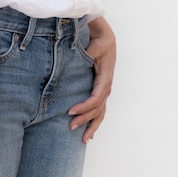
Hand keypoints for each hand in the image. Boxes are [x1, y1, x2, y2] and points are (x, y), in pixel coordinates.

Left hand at [69, 16, 115, 143]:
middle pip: (97, 108)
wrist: (105, 37)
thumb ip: (90, 52)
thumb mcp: (96, 45)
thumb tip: (84, 56)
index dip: (85, 106)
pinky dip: (95, 120)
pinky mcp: (100, 89)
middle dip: (85, 119)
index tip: (70, 111)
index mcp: (106, 77)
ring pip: (100, 112)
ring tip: (83, 139)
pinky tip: (90, 132)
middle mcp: (106, 86)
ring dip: (92, 125)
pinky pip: (100, 108)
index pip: (96, 97)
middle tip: (70, 127)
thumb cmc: (100, 40)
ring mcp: (105, 89)